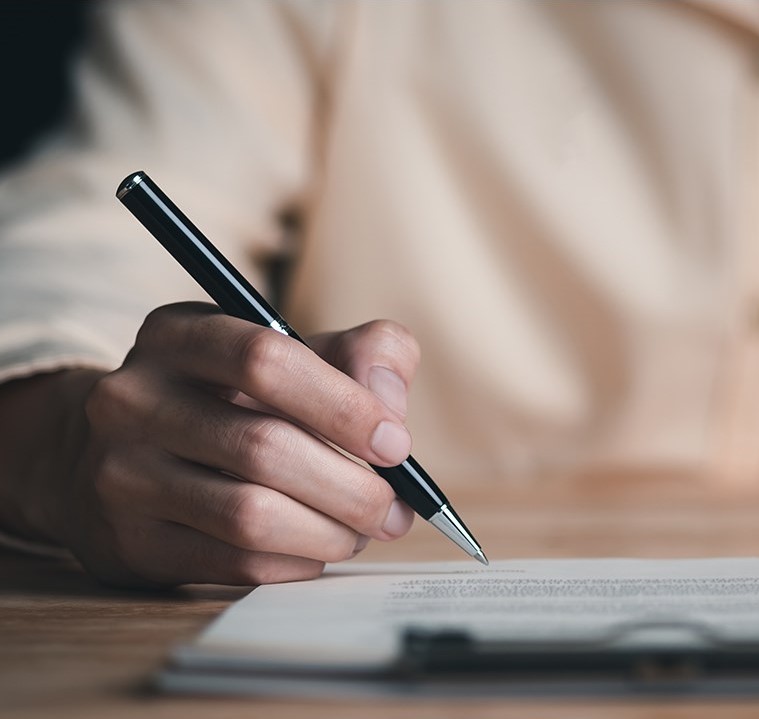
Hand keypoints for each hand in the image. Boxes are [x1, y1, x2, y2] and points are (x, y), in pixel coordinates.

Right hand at [27, 302, 420, 586]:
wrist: (113, 457)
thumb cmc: (234, 399)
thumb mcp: (292, 353)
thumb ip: (363, 353)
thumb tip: (390, 406)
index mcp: (179, 335)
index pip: (266, 359)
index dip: (343, 406)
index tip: (396, 444)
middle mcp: (134, 398)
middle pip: (264, 447)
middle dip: (352, 488)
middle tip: (394, 510)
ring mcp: (122, 474)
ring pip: (250, 515)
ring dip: (329, 532)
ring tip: (361, 531)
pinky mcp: (130, 541)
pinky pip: (234, 562)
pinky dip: (296, 562)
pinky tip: (316, 550)